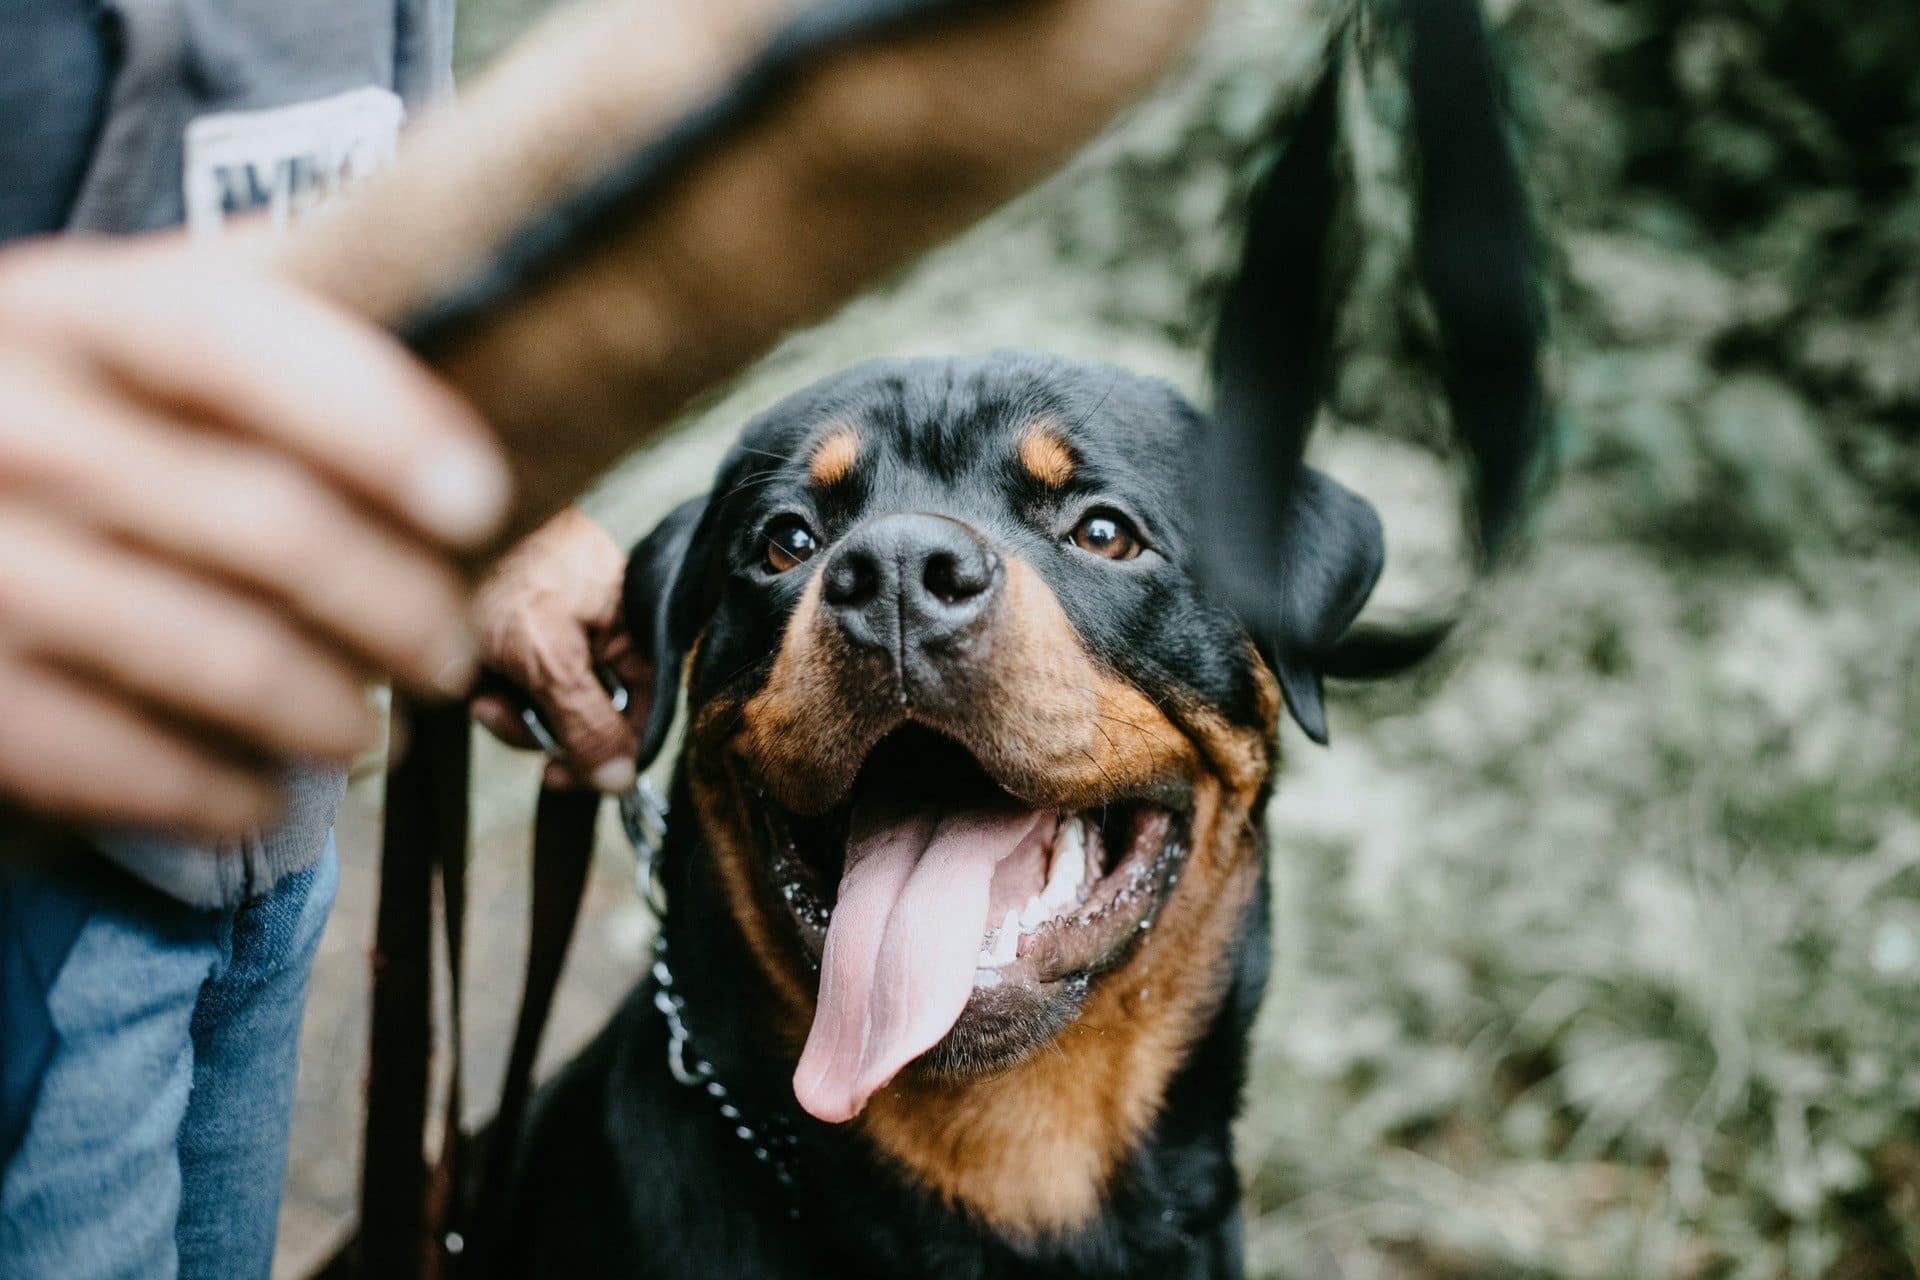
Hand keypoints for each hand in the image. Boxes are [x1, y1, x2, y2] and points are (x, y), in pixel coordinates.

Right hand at [0, 237, 508, 839]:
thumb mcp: (105, 323)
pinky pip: (127, 765)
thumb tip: (456, 277)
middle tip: (448, 650)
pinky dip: (221, 794)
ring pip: (223, 659)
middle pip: (270, 526)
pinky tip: (258, 793)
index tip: (480, 500)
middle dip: (400, 606)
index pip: (243, 344)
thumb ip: (242, 305)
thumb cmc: (34, 409)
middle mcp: (12, 426)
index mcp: (71, 312)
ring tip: (369, 726)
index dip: (381, 421)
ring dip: (332, 712)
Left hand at [471, 507, 650, 791]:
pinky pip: (521, 682)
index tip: (557, 775)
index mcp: (638, 643)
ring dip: (510, 708)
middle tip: (499, 711)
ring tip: (480, 682)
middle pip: (589, 721)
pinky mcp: (531, 634)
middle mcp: (609, 641)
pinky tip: (474, 668)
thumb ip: (587, 723)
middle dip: (540, 728)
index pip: (638, 724)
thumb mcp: (552, 657)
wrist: (463, 507)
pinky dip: (495, 683)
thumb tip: (620, 781)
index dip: (599, 758)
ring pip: (550, 706)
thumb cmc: (519, 569)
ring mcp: (570, 636)